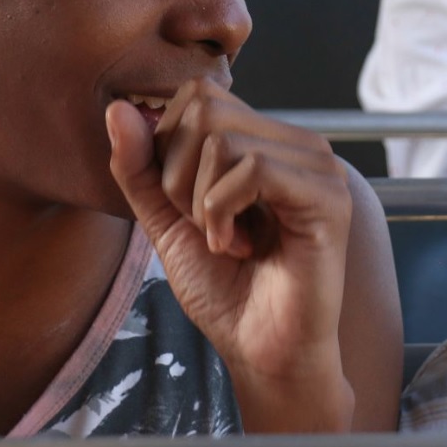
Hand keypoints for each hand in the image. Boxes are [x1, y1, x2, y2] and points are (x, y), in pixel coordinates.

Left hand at [106, 80, 354, 431]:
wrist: (262, 351)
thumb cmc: (225, 291)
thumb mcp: (165, 221)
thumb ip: (141, 167)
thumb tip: (119, 109)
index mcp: (266, 140)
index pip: (199, 95)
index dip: (170, 149)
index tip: (189, 208)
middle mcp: (297, 143)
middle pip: (205, 110)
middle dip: (180, 177)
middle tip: (205, 227)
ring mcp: (318, 165)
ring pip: (223, 140)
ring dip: (203, 203)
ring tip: (227, 241)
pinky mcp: (328, 196)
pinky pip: (254, 169)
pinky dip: (225, 212)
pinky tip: (240, 246)